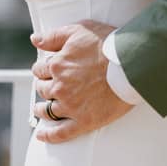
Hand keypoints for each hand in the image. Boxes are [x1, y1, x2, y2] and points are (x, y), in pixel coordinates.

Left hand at [30, 20, 134, 142]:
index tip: (46, 69)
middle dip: (44, 86)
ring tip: (42, 108)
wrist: (132, 64)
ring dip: (42, 109)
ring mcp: (70, 106)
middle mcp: (60, 87)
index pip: (41, 69)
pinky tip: (42, 135)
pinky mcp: (83, 121)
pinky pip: (61, 133)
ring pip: (47, 110)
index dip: (43, 68)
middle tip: (48, 86)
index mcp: (58, 65)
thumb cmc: (108, 44)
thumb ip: (53, 36)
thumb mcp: (79, 30)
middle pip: (43, 89)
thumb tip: (35, 40)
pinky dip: (49, 135)